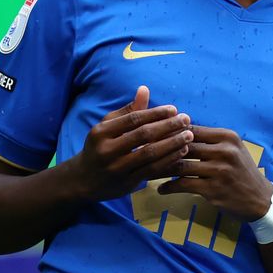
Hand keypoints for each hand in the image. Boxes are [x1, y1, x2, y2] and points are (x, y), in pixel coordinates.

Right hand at [73, 86, 191, 200]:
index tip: (174, 109)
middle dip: (168, 126)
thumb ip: (128, 110)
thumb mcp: (108, 127)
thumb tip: (145, 89)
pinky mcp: (127, 182)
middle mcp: (107, 150)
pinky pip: (152, 170)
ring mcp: (117, 168)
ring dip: (173, 144)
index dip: (155, 113)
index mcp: (101, 132)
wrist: (83, 180)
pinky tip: (181, 152)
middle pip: (143, 135)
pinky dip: (169, 160)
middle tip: (186, 120)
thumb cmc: (99, 147)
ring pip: (150, 154)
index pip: (133, 119)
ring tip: (189, 135)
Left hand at [157, 125, 272, 220]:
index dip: (169, 131)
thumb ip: (209, 140)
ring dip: (161, 169)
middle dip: (160, 148)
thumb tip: (178, 129)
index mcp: (226, 137)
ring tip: (147, 170)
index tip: (151, 135)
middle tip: (142, 152)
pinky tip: (161, 188)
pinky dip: (169, 187)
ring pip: (180, 165)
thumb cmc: (242, 172)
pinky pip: (184, 185)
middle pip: (183, 145)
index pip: (190, 129)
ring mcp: (219, 170)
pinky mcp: (213, 189)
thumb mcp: (232, 149)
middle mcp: (224, 151)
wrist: (260, 200)